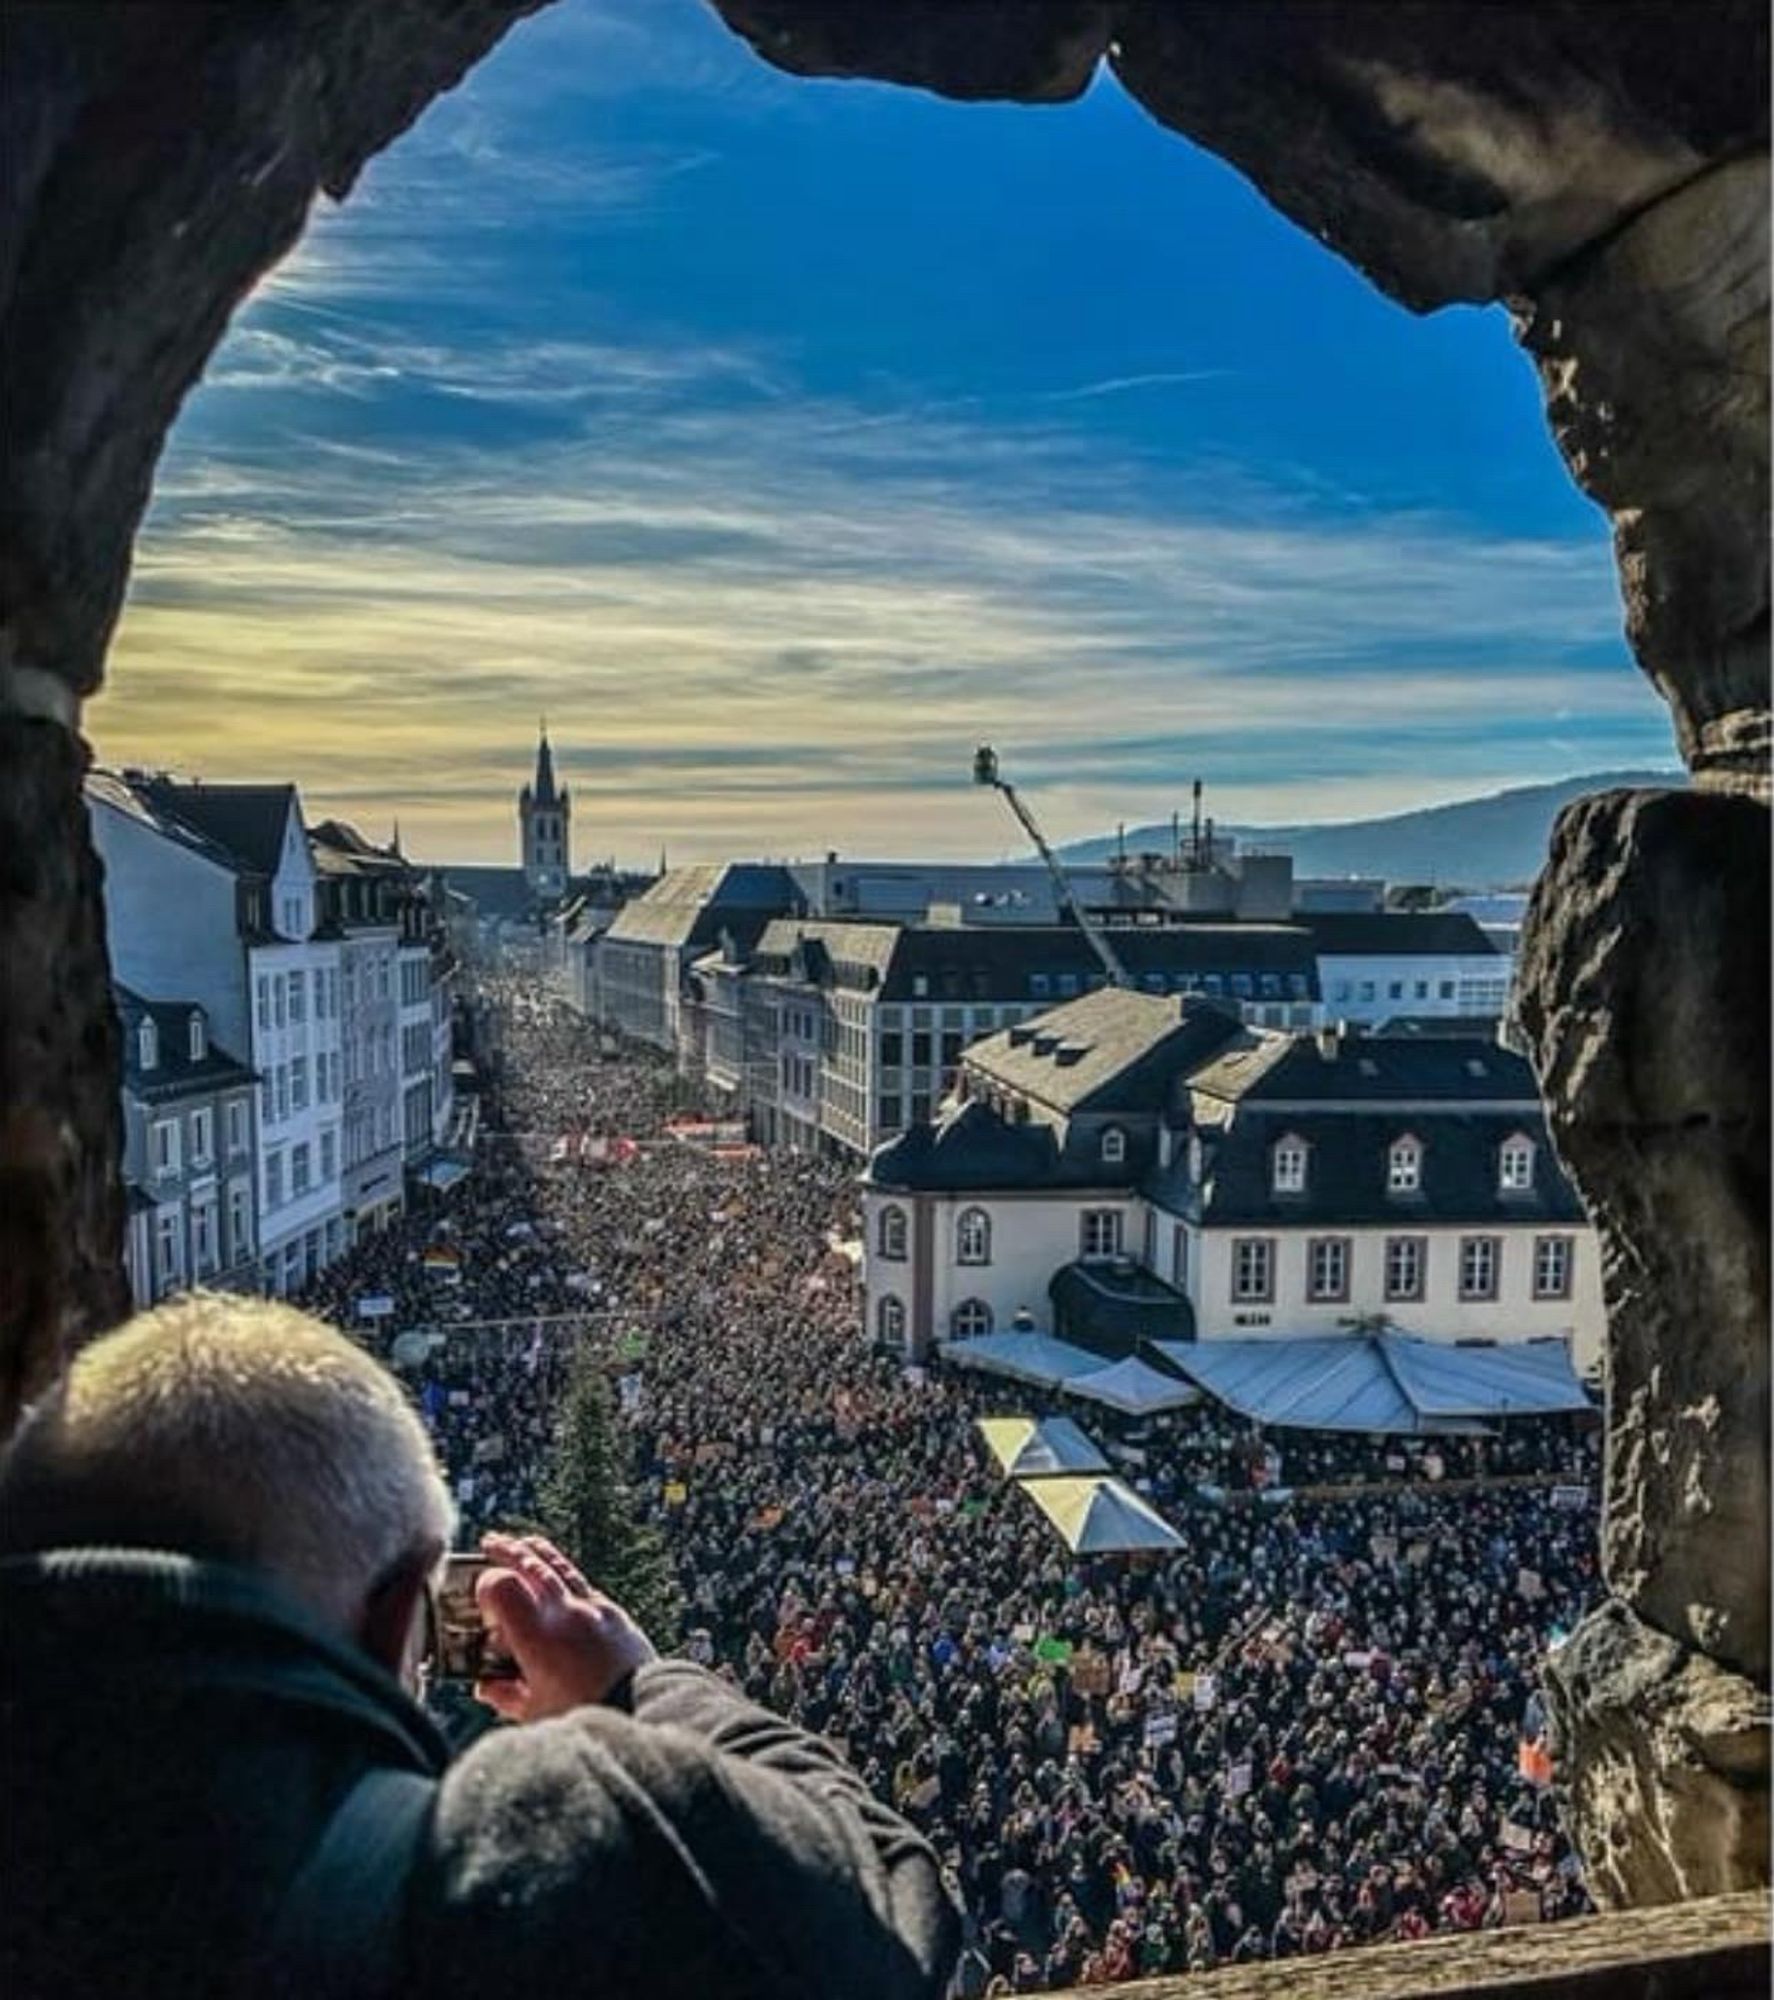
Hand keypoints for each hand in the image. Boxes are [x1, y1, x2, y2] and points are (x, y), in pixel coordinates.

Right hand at [473, 1531, 656, 1721]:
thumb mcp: (534, 1713)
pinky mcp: (616, 1614)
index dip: (487, 1586)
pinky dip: (566, 1575)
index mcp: (538, 1638)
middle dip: (509, 1552)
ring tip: (523, 1543)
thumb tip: (486, 1686)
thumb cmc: (586, 1716)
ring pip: (561, 1568)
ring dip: (538, 1552)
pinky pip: (585, 1584)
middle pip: (532, 1567)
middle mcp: (566, 1614)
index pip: (504, 1587)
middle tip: (491, 1542)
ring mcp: (594, 1610)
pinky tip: (559, 1576)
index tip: (480, 1597)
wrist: (642, 1711)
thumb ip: (505, 1695)